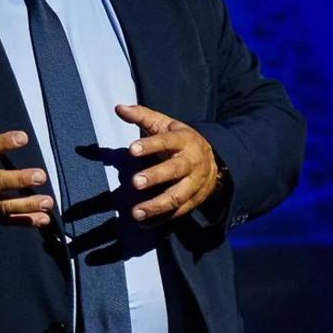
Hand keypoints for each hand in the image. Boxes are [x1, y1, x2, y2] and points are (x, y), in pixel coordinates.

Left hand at [116, 104, 220, 221]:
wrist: (214, 160)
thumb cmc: (179, 140)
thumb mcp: (164, 125)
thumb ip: (141, 116)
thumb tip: (118, 107)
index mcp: (183, 141)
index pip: (166, 141)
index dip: (150, 145)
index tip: (131, 149)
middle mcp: (191, 163)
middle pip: (175, 170)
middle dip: (155, 176)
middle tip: (135, 182)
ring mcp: (194, 184)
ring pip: (178, 196)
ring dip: (157, 205)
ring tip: (135, 212)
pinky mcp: (194, 201)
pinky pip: (178, 212)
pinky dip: (161, 220)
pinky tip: (144, 224)